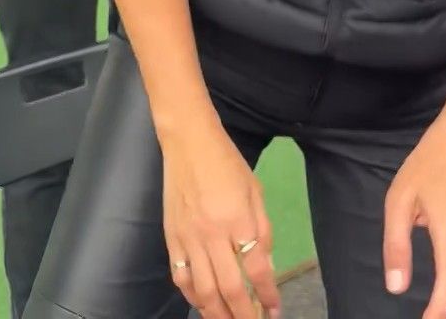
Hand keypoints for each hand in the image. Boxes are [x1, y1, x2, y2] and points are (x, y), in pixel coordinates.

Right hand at [161, 117, 279, 318]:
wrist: (188, 143)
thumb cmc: (226, 162)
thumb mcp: (254, 190)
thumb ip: (261, 228)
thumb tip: (265, 264)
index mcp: (238, 219)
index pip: (257, 268)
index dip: (267, 294)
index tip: (274, 309)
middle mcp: (213, 234)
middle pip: (230, 288)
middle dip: (244, 314)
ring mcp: (189, 238)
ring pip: (203, 290)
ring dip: (218, 314)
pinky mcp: (171, 238)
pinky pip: (181, 277)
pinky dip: (191, 296)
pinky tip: (202, 304)